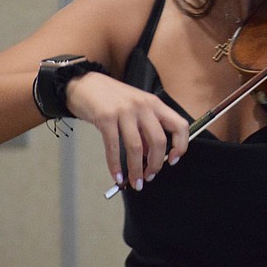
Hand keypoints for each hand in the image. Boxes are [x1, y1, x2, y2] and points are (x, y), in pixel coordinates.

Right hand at [65, 72, 188, 189]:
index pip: (179, 125)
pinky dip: (115, 165)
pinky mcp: (106, 117)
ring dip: (136, 170)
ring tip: (134, 182)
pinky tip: (117, 175)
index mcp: (155, 104)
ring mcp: (125, 111)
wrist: (85, 84)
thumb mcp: (136, 108)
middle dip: (155, 165)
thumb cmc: (112, 98)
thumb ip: (145, 129)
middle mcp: (143, 106)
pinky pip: (113, 147)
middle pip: (158, 141)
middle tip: (149, 177)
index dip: (180, 146)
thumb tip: (149, 155)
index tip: (173, 160)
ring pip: (136, 147)